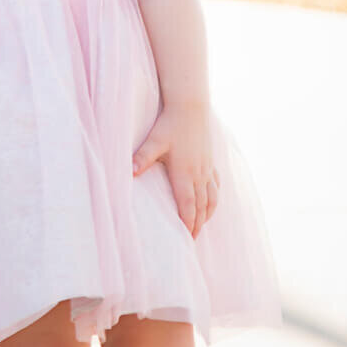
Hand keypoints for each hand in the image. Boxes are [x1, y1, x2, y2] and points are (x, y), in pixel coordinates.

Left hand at [131, 103, 220, 238]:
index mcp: (184, 173)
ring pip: (212, 198)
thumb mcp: (154, 141)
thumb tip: (129, 172)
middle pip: (201, 206)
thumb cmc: (170, 124)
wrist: (190, 106)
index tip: (186, 239)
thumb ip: (142, 158)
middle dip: (197, 225)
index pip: (188, 206)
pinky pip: (216, 185)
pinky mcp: (210, 160)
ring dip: (207, 214)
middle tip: (192, 240)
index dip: (188, 224)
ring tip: (201, 226)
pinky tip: (210, 202)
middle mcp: (199, 174)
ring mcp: (207, 167)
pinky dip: (214, 198)